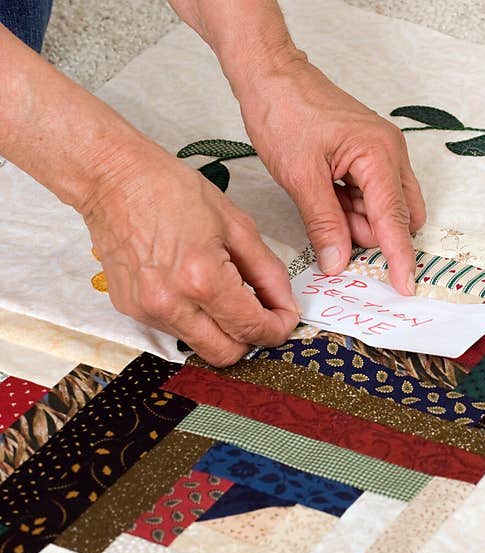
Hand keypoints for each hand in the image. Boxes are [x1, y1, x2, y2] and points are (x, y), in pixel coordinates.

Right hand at [80, 139, 298, 366]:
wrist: (112, 178)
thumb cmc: (170, 190)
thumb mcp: (237, 225)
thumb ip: (268, 272)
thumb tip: (284, 304)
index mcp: (202, 279)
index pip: (252, 329)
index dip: (278, 329)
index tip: (285, 317)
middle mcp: (171, 304)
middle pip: (226, 354)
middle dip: (251, 338)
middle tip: (261, 312)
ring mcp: (147, 310)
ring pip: (200, 345)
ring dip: (222, 329)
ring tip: (224, 290)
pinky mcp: (130, 310)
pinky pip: (175, 330)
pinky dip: (195, 318)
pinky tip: (194, 287)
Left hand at [235, 54, 425, 294]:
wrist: (270, 73)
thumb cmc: (283, 112)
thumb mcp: (300, 176)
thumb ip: (324, 223)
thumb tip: (339, 263)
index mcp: (379, 154)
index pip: (395, 218)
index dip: (399, 256)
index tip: (405, 287)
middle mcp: (390, 153)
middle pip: (398, 216)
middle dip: (371, 232)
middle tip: (330, 224)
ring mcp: (381, 154)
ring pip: (384, 208)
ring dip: (357, 219)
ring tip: (320, 198)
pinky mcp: (368, 155)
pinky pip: (370, 195)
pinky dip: (350, 206)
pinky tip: (324, 193)